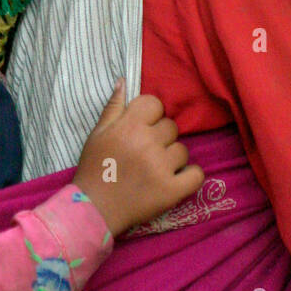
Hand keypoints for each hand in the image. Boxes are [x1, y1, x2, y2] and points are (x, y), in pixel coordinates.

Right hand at [73, 80, 203, 235]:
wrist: (93, 209)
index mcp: (129, 126)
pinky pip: (196, 174)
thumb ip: (113, 107)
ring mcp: (162, 167)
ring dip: (171, 158)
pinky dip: (189, 176)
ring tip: (155, 170)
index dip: (149, 115)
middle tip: (144, 153)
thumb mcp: (97, 134)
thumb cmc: (94, 169)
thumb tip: (123, 81)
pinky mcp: (172, 190)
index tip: (140, 129)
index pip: (155, 104)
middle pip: (170, 127)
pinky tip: (176, 180)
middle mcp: (147, 143)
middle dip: (160, 137)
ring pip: (182, 150)